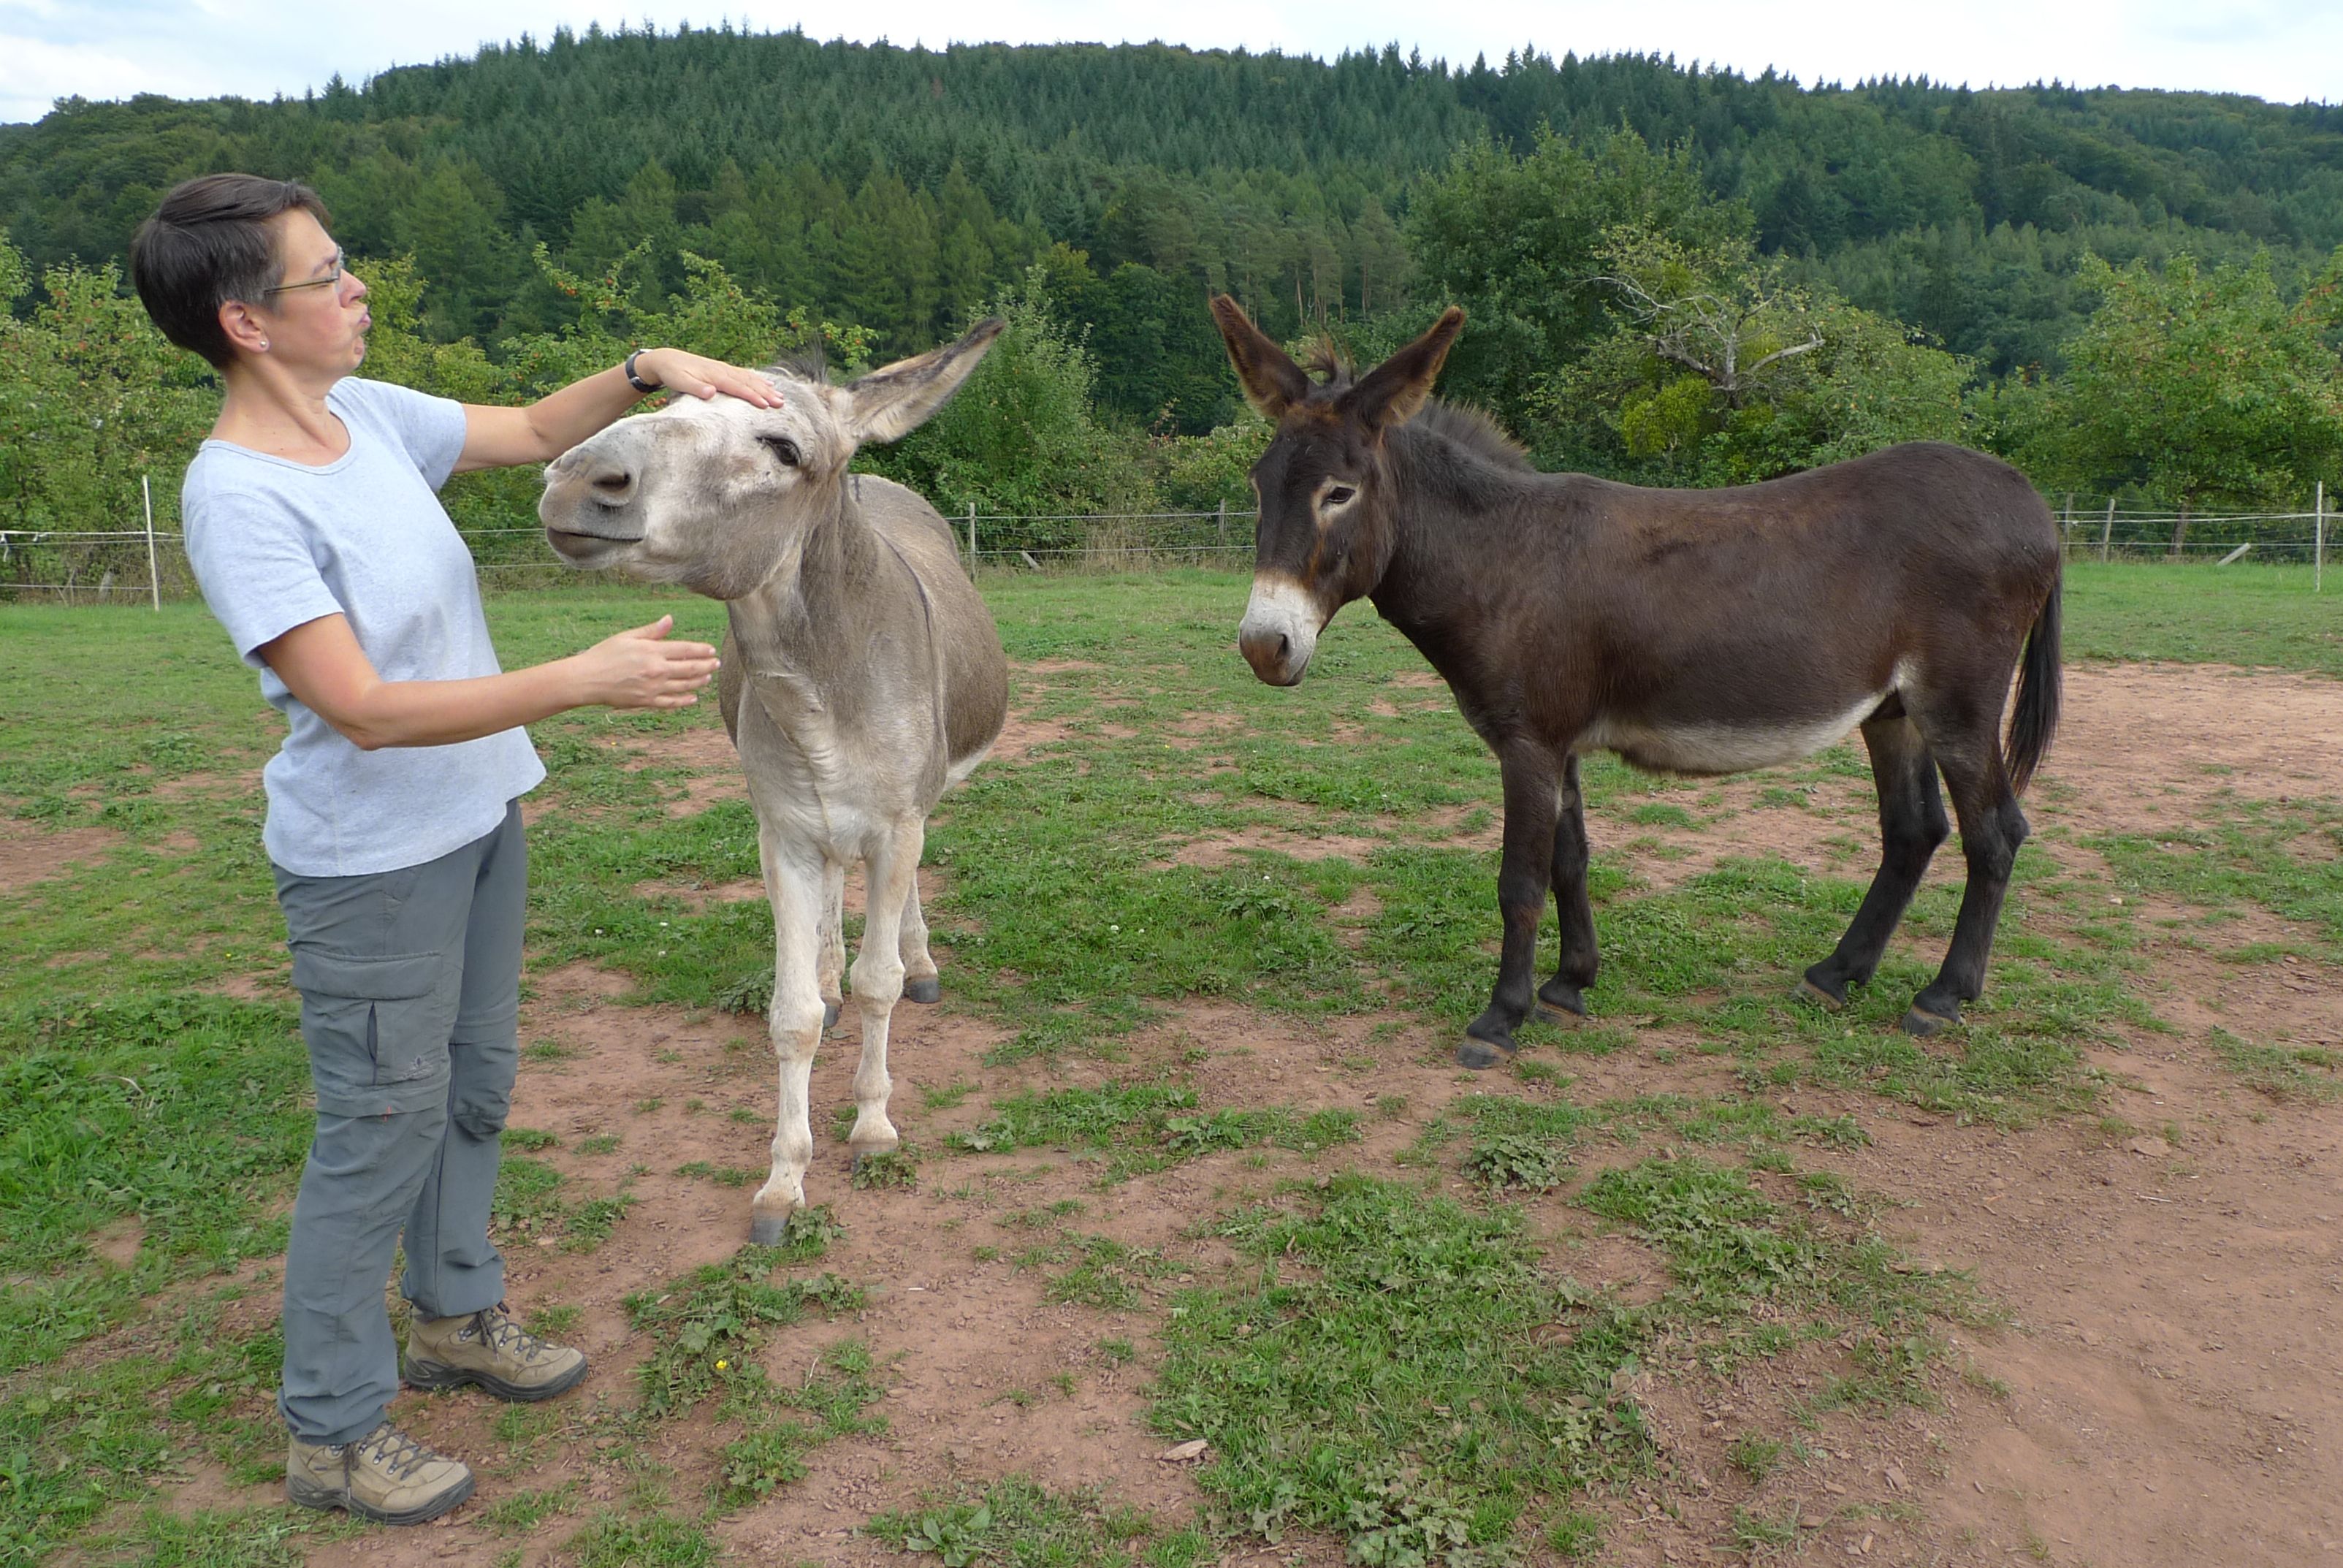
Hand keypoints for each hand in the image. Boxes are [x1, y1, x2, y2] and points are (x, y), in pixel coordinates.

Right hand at [571, 615, 719, 710]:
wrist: (587, 679)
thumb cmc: (604, 654)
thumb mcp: (627, 637)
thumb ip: (651, 631)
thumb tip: (670, 619)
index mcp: (652, 651)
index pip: (684, 649)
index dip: (700, 650)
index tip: (711, 650)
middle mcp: (656, 670)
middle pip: (689, 668)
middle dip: (706, 666)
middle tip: (716, 663)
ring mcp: (653, 688)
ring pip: (684, 686)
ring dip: (699, 682)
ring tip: (708, 677)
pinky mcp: (647, 701)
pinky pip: (671, 703)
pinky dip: (684, 701)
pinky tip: (693, 698)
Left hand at [633, 348, 783, 408]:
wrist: (666, 359)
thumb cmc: (673, 373)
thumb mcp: (679, 382)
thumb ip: (696, 388)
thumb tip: (711, 392)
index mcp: (714, 375)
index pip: (737, 387)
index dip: (752, 396)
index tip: (765, 405)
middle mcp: (722, 371)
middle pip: (748, 383)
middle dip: (766, 393)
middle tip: (781, 404)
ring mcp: (724, 369)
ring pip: (750, 378)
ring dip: (766, 387)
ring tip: (781, 396)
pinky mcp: (723, 370)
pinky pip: (745, 375)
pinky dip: (759, 380)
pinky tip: (769, 384)